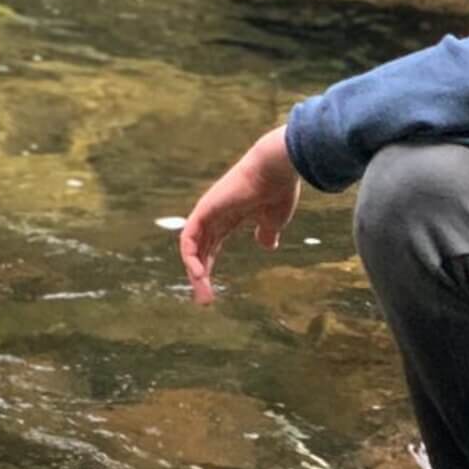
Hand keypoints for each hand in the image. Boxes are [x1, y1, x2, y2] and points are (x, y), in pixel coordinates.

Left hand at [180, 126, 300, 304]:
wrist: (277, 167)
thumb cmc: (279, 190)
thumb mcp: (274, 220)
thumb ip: (267, 232)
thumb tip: (267, 245)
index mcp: (231, 216)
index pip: (211, 245)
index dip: (208, 267)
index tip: (211, 291)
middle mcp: (215, 214)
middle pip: (200, 250)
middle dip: (200, 276)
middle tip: (205, 301)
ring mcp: (208, 211)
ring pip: (192, 247)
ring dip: (196, 273)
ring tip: (204, 296)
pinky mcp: (204, 209)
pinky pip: (189, 238)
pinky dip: (191, 257)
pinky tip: (199, 275)